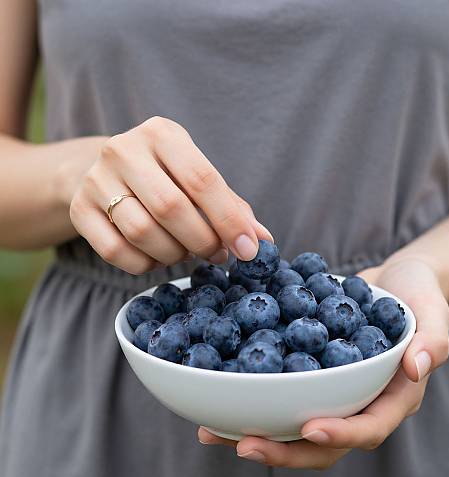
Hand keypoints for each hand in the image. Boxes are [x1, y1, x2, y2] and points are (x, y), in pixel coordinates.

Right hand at [69, 117, 271, 273]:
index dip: (229, 221)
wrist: (107, 172)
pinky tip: (157, 256)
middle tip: (217, 254)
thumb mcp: (198, 179)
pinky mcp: (79, 208)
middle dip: (202, 241)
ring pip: (142, 232)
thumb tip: (263, 242)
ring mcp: (96, 179)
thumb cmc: (167, 178)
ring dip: (174, 255)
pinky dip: (145, 264)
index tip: (249, 250)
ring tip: (186, 252)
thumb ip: (232, 208)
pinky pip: (115, 252)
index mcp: (162, 134)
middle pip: (171, 208)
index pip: (202, 180)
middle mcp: (123, 149)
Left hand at [198, 256, 448, 468]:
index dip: (340, 434)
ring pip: (294, 425)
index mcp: (392, 397)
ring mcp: (332, 391)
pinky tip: (219, 393)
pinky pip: (282, 393)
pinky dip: (252, 398)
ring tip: (212, 432)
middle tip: (243, 444)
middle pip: (322, 442)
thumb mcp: (433, 310)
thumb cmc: (419, 294)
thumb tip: (418, 367)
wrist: (395, 281)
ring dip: (256, 432)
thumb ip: (432, 340)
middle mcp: (359, 403)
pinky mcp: (311, 375)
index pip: (368, 428)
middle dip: (284, 450)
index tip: (309, 428)